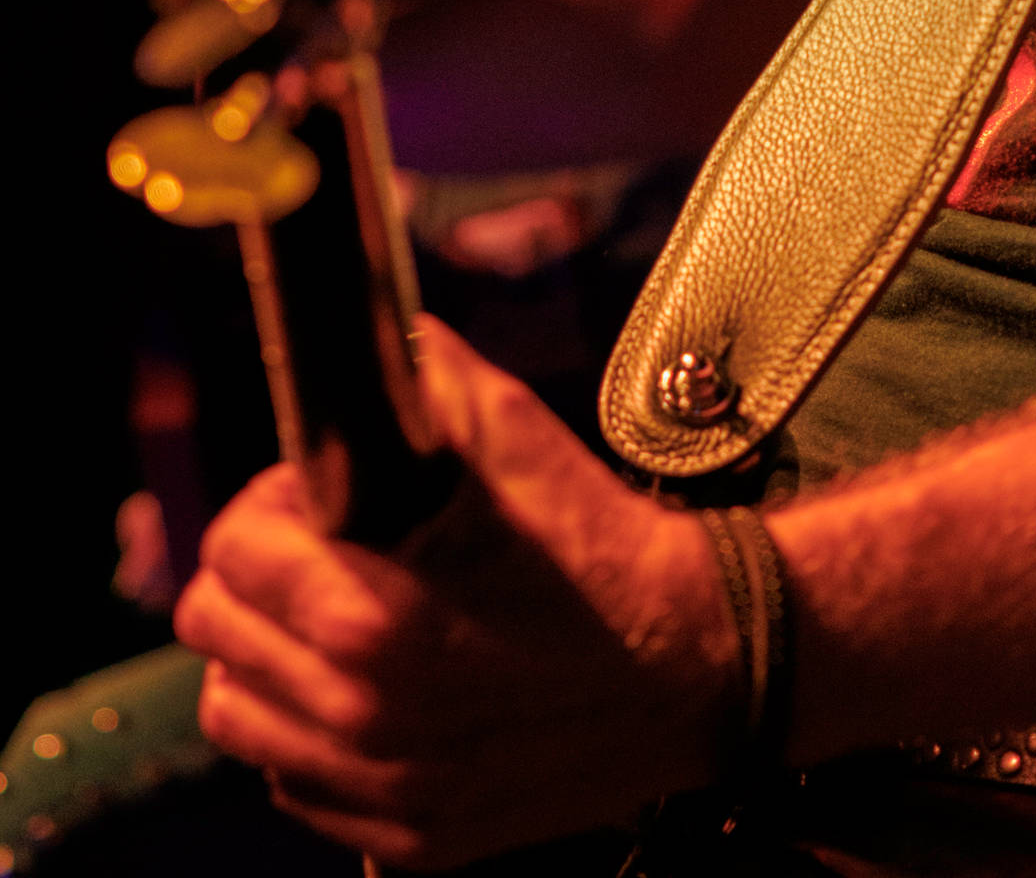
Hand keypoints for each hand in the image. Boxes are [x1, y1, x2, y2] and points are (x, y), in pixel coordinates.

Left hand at [174, 317, 734, 866]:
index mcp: (373, 614)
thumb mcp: (517, 434)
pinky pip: (296, 784)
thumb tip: (371, 334)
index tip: (313, 495)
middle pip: (214, 633)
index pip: (226, 553)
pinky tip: (377, 686)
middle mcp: (361, 716)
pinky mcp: (407, 838)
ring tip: (339, 620)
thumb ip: (423, 377)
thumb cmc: (602, 548)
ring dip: (272, 658)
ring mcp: (380, 788)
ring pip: (239, 716)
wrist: (695, 660)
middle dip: (258, 574)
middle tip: (323, 549)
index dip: (268, 503)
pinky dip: (314, 734)